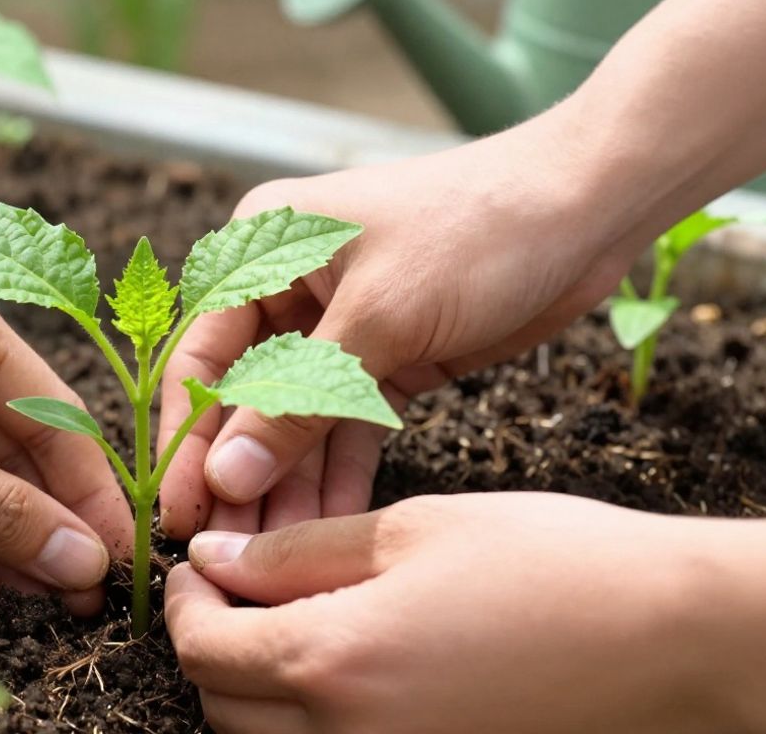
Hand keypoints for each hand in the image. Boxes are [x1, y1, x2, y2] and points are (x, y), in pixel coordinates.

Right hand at [157, 113, 664, 536]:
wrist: (587, 210)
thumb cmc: (475, 230)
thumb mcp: (379, 318)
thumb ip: (298, 402)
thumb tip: (225, 477)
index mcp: (263, 251)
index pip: (202, 358)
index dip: (187, 439)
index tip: (178, 511)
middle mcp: (288, 289)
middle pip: (245, 398)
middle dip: (238, 474)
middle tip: (225, 550)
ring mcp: (337, 326)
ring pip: (296, 422)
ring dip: (287, 485)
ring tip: (274, 557)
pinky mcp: (386, 358)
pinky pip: (346, 427)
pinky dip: (339, 473)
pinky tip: (326, 527)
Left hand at [166, 493, 765, 733]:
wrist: (668, 637)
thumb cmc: (549, 565)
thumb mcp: (410, 532)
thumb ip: (297, 553)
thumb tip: (215, 558)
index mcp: (334, 663)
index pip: (203, 650)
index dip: (183, 604)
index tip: (195, 567)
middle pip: (223, 708)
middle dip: (210, 645)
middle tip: (233, 590)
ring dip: (252, 690)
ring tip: (283, 626)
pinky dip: (309, 722)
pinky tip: (339, 670)